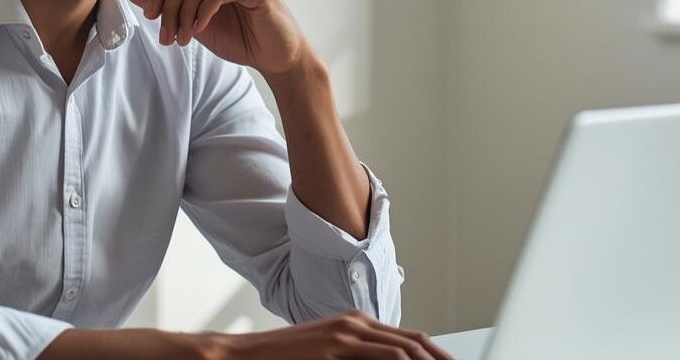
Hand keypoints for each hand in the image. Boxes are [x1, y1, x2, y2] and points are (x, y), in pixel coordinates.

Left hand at [128, 0, 312, 76]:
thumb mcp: (196, 22)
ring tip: (181, 38)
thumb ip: (171, 5)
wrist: (277, 58)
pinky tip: (199, 31)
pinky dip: (202, 14)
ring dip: (182, 14)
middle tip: (165, 34)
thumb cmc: (242, 38)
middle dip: (167, 5)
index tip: (149, 14)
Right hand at [209, 310, 453, 359]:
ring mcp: (347, 333)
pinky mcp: (337, 346)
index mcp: (356, 325)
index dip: (436, 357)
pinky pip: (387, 358)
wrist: (243, 355)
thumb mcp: (326, 358)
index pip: (411, 341)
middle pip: (417, 343)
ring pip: (408, 350)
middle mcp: (356, 324)